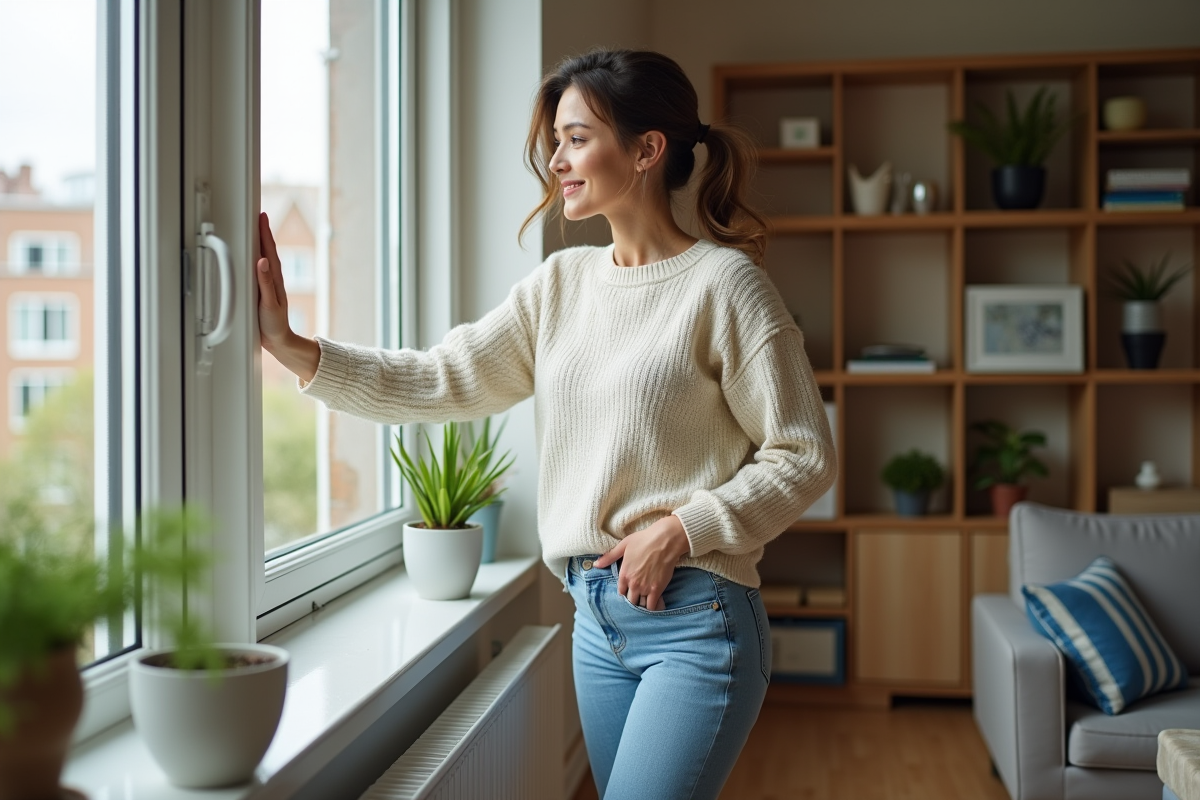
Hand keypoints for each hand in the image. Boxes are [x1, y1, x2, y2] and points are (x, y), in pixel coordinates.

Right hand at [255, 212, 291, 350]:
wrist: (278, 340)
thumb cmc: (274, 324)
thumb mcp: (269, 304)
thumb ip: (265, 283)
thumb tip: (262, 261)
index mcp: (274, 279)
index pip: (268, 250)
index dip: (265, 233)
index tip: (261, 216)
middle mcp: (272, 278)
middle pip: (266, 249)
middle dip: (262, 231)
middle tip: (258, 214)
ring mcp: (267, 283)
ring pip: (263, 257)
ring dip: (260, 242)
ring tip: (255, 228)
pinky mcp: (262, 290)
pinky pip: (258, 268)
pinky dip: (255, 257)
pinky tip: (252, 254)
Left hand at [595, 515, 690, 610]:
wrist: (664, 541)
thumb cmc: (644, 540)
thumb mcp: (623, 545)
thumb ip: (609, 557)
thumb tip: (596, 565)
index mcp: (624, 574)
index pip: (621, 592)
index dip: (626, 591)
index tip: (631, 589)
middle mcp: (633, 584)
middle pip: (631, 600)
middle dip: (634, 598)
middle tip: (640, 595)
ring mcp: (645, 588)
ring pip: (641, 604)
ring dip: (643, 603)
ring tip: (647, 600)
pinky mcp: (657, 590)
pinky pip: (652, 606)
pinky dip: (653, 607)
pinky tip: (655, 605)